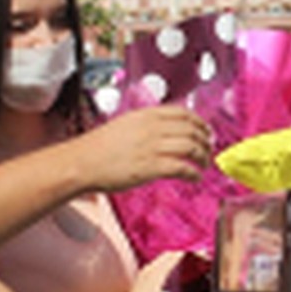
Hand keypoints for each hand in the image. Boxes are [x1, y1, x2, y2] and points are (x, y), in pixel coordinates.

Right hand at [70, 107, 213, 191]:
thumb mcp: (126, 124)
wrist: (82, 162)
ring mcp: (152, 147)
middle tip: (208, 150)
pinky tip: (195, 178)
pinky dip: (194, 173)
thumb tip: (167, 129)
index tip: (205, 131)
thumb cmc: (100, 147)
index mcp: (147, 115)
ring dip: (203, 157)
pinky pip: (182, 168)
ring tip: (203, 165)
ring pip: (191, 147)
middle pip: (192, 130)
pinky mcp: (151, 167)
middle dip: (205, 141)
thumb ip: (147, 124)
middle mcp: (153, 128)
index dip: (200, 123)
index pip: (184, 113)